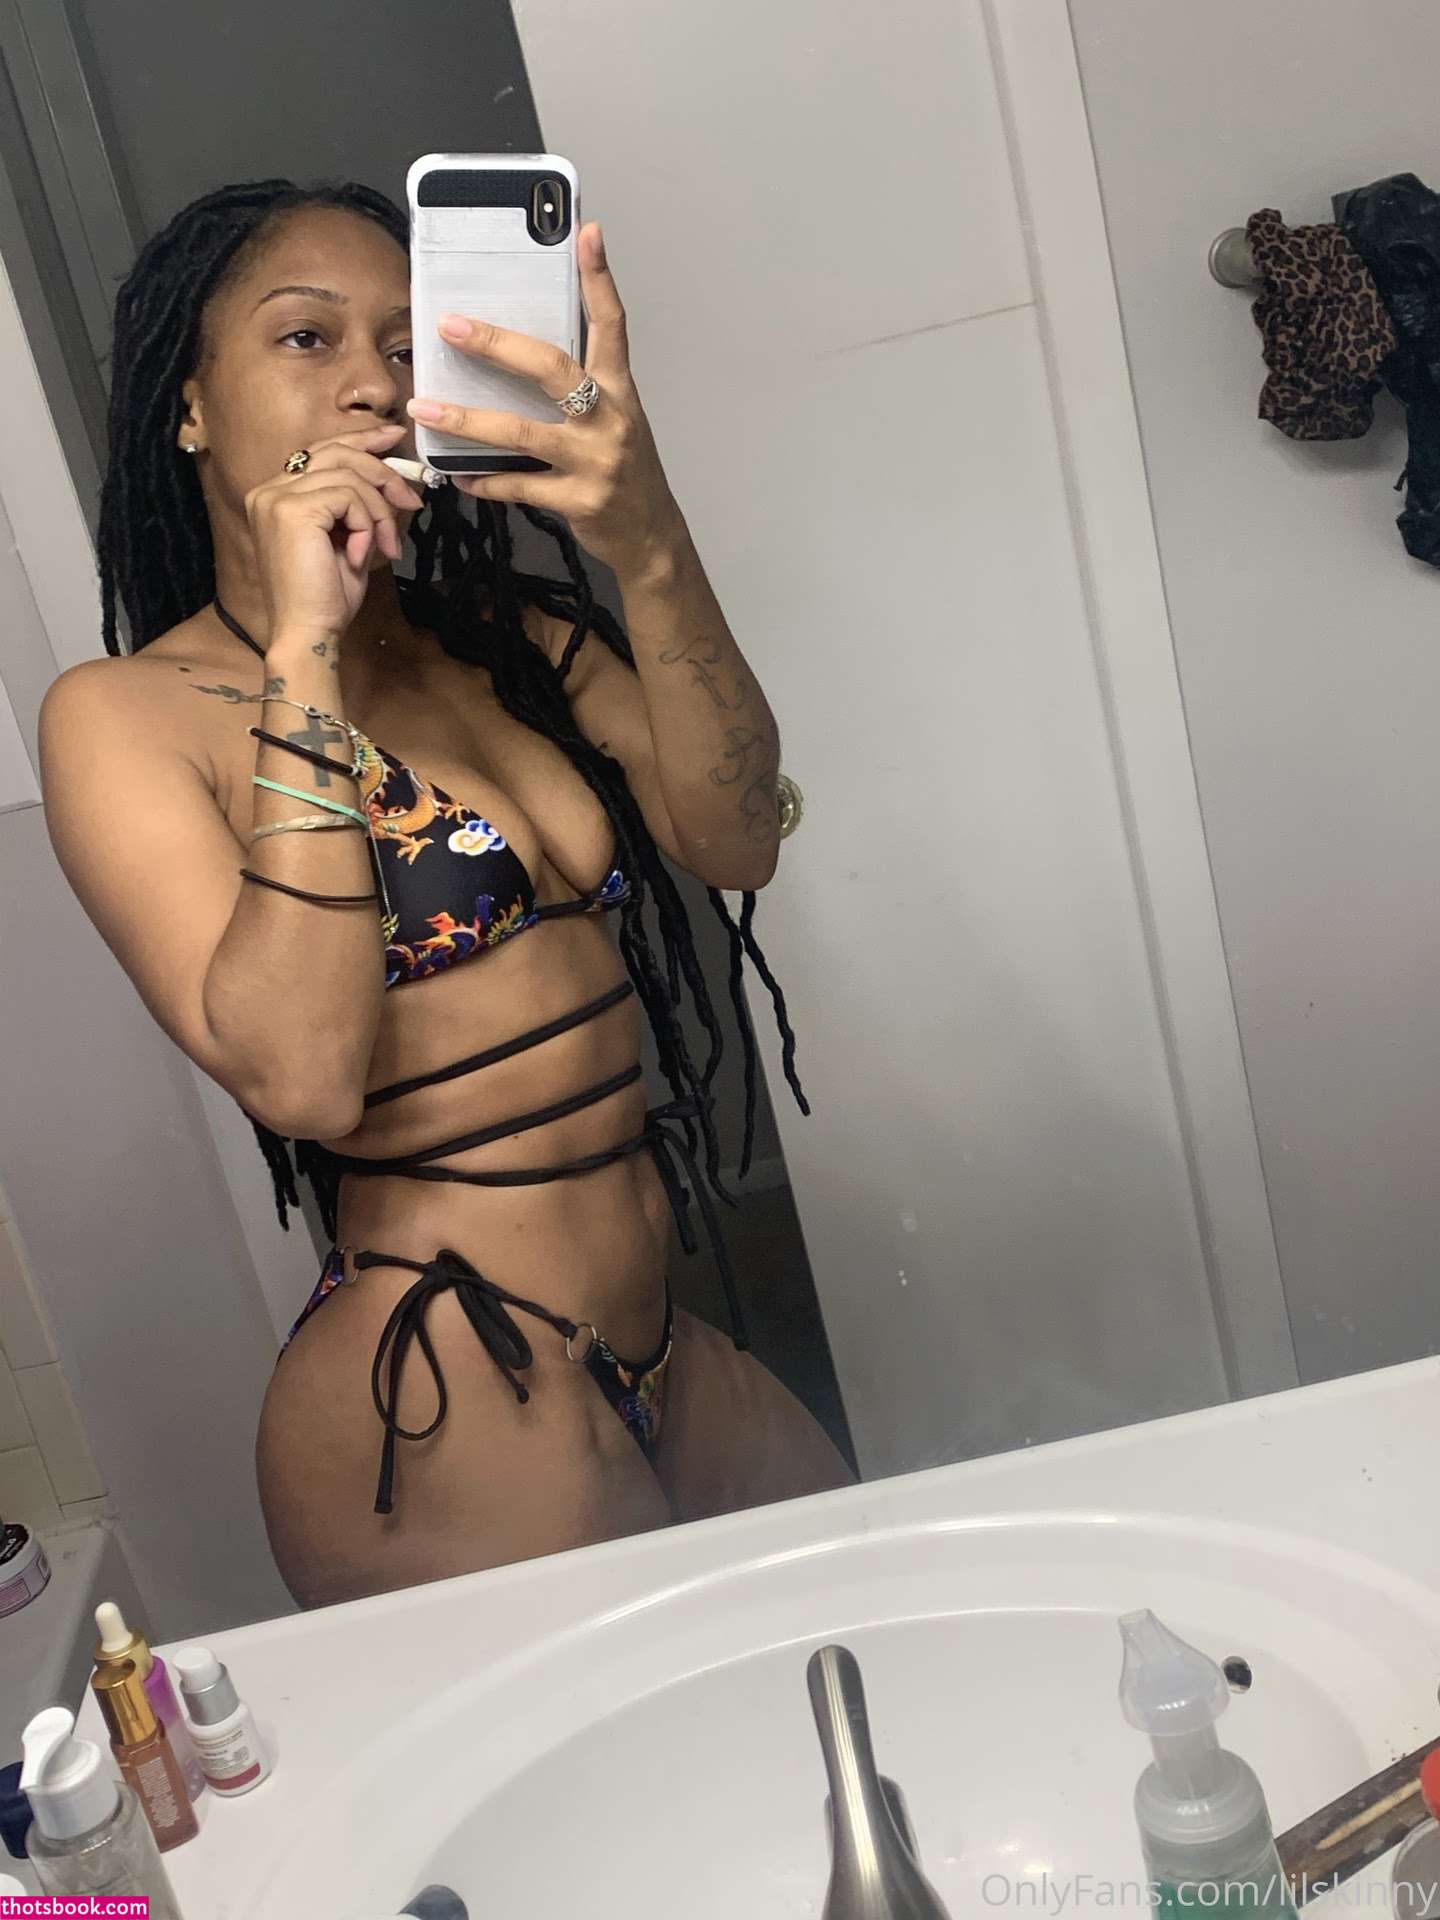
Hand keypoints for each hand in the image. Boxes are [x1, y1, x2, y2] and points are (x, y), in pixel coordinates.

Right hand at [244, 425, 422, 641]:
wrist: (308, 631)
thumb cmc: (326, 596)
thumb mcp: (347, 538)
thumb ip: (355, 504)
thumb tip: (391, 477)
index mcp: (276, 494)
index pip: (323, 451)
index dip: (361, 439)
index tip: (394, 437)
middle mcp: (269, 489)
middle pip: (338, 454)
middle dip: (383, 473)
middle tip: (410, 502)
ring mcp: (277, 497)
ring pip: (350, 477)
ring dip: (379, 512)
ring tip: (385, 545)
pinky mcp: (293, 510)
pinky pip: (350, 497)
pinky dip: (367, 525)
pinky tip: (361, 554)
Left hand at [406, 222, 683, 575]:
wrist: (650, 533)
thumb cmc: (622, 467)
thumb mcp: (612, 416)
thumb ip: (578, 383)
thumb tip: (517, 348)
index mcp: (618, 388)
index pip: (611, 323)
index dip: (600, 277)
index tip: (586, 231)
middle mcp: (610, 418)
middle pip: (552, 368)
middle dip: (497, 344)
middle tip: (449, 325)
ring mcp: (595, 461)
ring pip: (522, 432)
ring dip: (466, 421)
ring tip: (423, 409)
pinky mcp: (579, 501)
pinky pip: (518, 488)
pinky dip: (483, 481)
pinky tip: (456, 472)